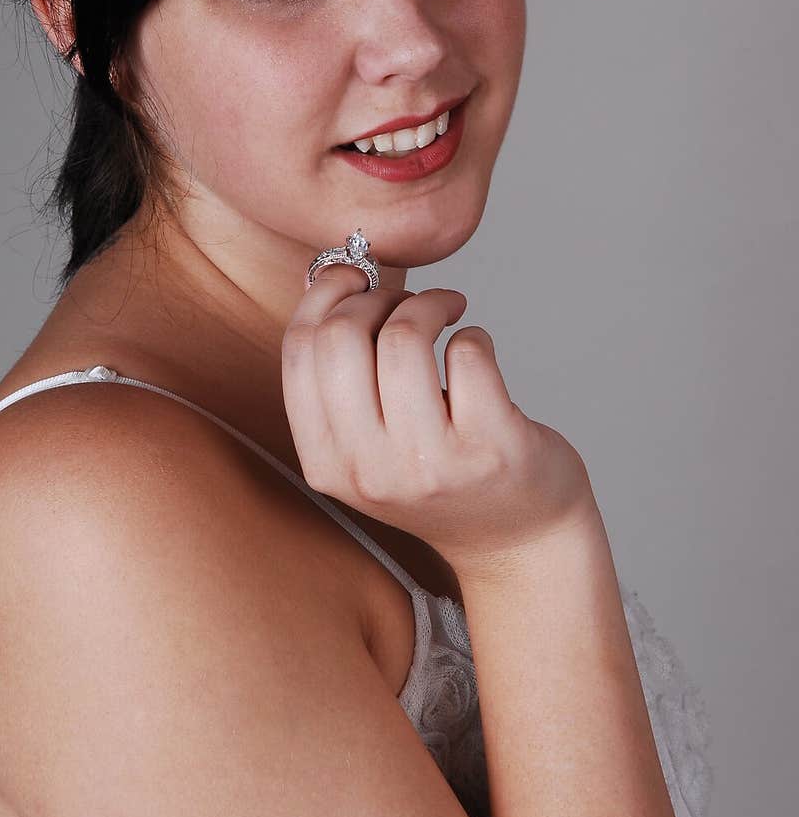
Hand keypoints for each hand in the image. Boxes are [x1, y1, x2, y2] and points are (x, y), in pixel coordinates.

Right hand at [281, 263, 599, 580]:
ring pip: (402, 338)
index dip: (323, 295)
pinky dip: (473, 333)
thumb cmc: (439, 474)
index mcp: (326, 464)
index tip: (354, 278)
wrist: (517, 541)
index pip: (299, 353)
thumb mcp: (368, 448)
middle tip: (407, 302)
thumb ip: (341, 381)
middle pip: (341, 337)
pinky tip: (477, 350)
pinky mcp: (492, 447)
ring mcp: (431, 464)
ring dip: (428, 304)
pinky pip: (467, 352)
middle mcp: (370, 471)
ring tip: (447, 311)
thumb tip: (332, 275)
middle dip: (375, 297)